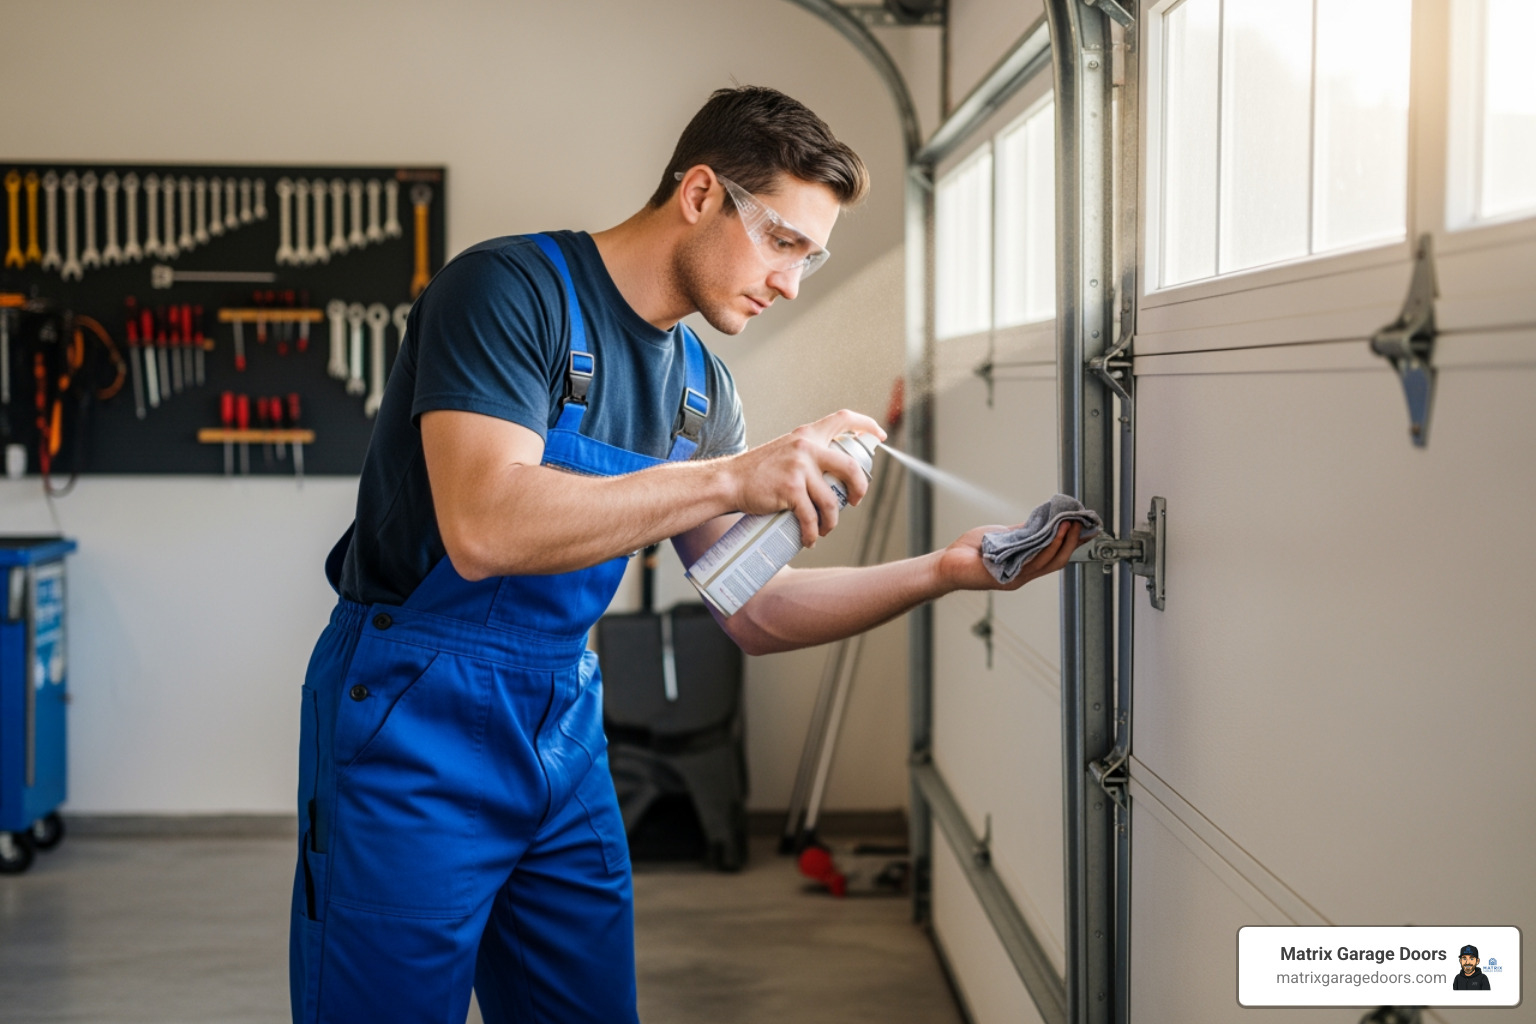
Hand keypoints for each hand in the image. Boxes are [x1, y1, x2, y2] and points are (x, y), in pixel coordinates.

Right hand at [724, 409, 886, 546]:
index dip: (867, 424)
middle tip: (854, 501)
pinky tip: (810, 538)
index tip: (880, 436)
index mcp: (807, 435)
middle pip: (851, 468)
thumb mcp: (785, 451)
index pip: (843, 419)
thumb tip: (832, 473)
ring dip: (832, 521)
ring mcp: (799, 468)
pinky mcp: (791, 490)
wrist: (729, 481)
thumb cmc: (757, 471)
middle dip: (860, 490)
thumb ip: (806, 455)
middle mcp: (806, 447)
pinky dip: (813, 533)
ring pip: (832, 501)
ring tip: (824, 529)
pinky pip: (812, 517)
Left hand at [938, 521, 1084, 591]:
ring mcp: (1016, 577)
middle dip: (1071, 541)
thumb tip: (1043, 520)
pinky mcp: (1006, 577)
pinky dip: (1042, 548)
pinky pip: (1030, 563)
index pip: (1055, 554)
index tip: (1088, 529)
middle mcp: (1024, 573)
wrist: (947, 563)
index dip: (1073, 543)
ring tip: (1067, 524)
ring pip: (1046, 561)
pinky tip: (1048, 535)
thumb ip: (1022, 532)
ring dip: (1060, 542)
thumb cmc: (969, 551)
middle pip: (1056, 560)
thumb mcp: (1002, 536)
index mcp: (1025, 564)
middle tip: (1079, 523)